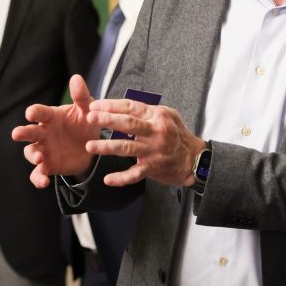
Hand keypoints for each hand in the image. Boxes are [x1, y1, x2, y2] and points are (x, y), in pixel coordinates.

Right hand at [11, 75, 99, 187]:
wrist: (92, 147)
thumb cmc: (85, 123)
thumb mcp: (87, 109)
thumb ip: (81, 95)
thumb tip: (76, 77)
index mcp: (50, 117)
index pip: (39, 113)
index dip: (34, 112)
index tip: (30, 113)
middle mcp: (43, 133)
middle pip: (29, 132)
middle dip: (22, 132)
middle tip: (17, 134)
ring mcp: (44, 150)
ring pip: (31, 153)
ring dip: (32, 156)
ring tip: (39, 159)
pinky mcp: (48, 166)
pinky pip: (38, 173)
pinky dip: (38, 178)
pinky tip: (44, 182)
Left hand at [85, 97, 203, 187]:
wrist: (194, 158)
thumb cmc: (178, 135)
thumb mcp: (168, 115)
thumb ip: (147, 110)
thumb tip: (123, 106)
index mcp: (157, 116)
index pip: (131, 107)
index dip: (111, 105)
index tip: (94, 106)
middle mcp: (155, 131)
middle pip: (128, 124)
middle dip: (107, 120)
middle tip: (90, 118)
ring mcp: (154, 150)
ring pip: (127, 148)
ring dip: (107, 147)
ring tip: (90, 146)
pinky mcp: (154, 167)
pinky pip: (135, 174)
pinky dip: (121, 178)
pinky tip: (108, 179)